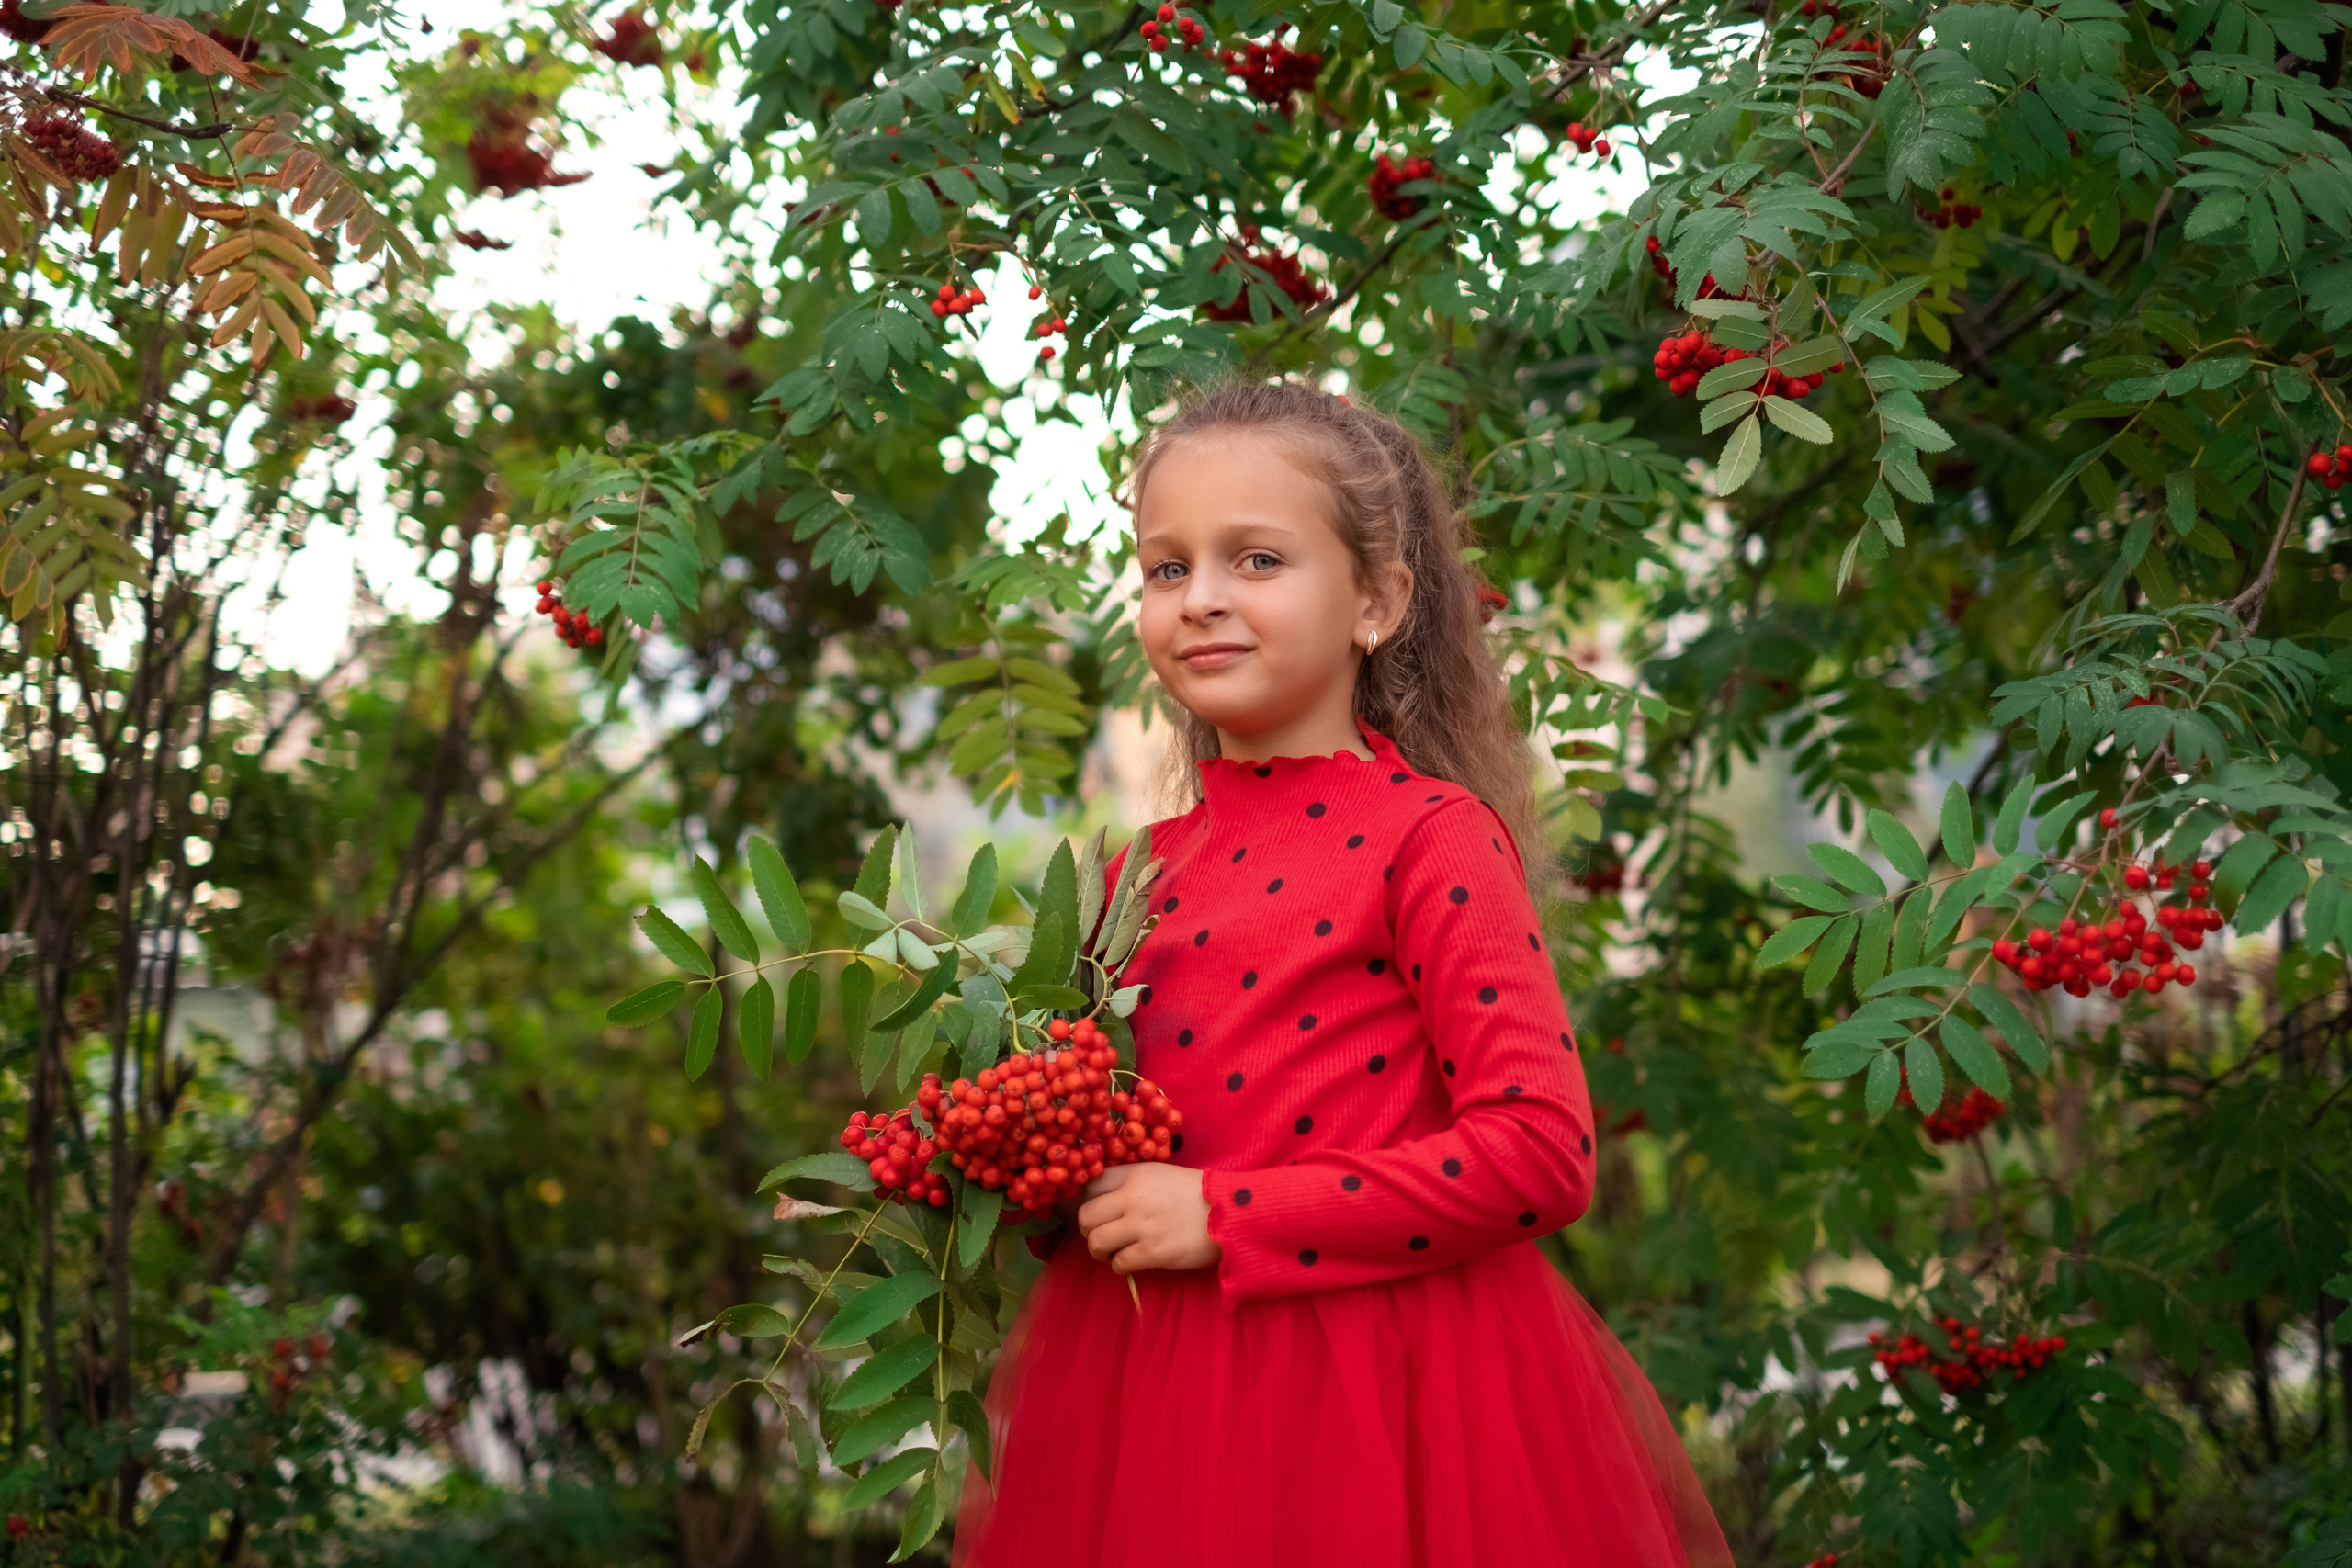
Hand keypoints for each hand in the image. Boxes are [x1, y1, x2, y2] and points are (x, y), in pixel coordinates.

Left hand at [1075, 1163, 1220, 1274]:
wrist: (1231, 1214)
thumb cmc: (1198, 1194)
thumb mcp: (1162, 1174)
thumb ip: (1132, 1182)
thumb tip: (1104, 1199)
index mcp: (1135, 1174)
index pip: (1090, 1185)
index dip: (1089, 1200)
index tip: (1098, 1211)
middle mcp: (1133, 1197)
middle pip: (1086, 1217)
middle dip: (1089, 1230)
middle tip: (1103, 1236)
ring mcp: (1141, 1226)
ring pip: (1096, 1242)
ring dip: (1101, 1251)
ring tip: (1114, 1252)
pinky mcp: (1152, 1252)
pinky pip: (1118, 1263)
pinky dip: (1120, 1266)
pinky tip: (1133, 1261)